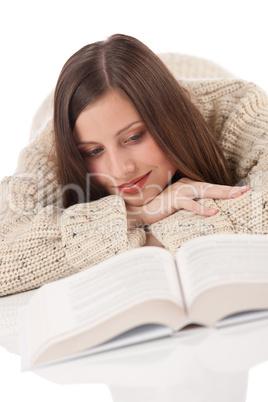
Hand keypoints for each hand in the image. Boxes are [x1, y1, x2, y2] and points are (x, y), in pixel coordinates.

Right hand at [127, 177, 250, 227]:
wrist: (142, 211)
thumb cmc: (161, 210)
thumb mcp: (180, 206)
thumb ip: (192, 204)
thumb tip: (210, 211)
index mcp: (188, 185)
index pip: (210, 187)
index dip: (226, 189)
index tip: (242, 190)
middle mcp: (185, 185)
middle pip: (210, 187)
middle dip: (228, 189)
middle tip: (244, 190)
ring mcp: (179, 190)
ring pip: (203, 191)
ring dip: (219, 194)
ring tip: (234, 196)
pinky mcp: (172, 199)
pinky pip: (189, 204)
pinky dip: (201, 208)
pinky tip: (212, 212)